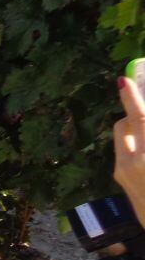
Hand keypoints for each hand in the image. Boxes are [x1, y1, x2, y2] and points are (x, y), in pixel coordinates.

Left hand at [115, 76, 144, 223]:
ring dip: (136, 128)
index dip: (132, 99)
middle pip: (126, 124)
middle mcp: (133, 164)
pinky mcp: (120, 178)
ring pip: (123, 135)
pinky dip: (136, 143)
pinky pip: (124, 150)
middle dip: (136, 113)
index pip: (141, 121)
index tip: (122, 81)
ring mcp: (123, 172)